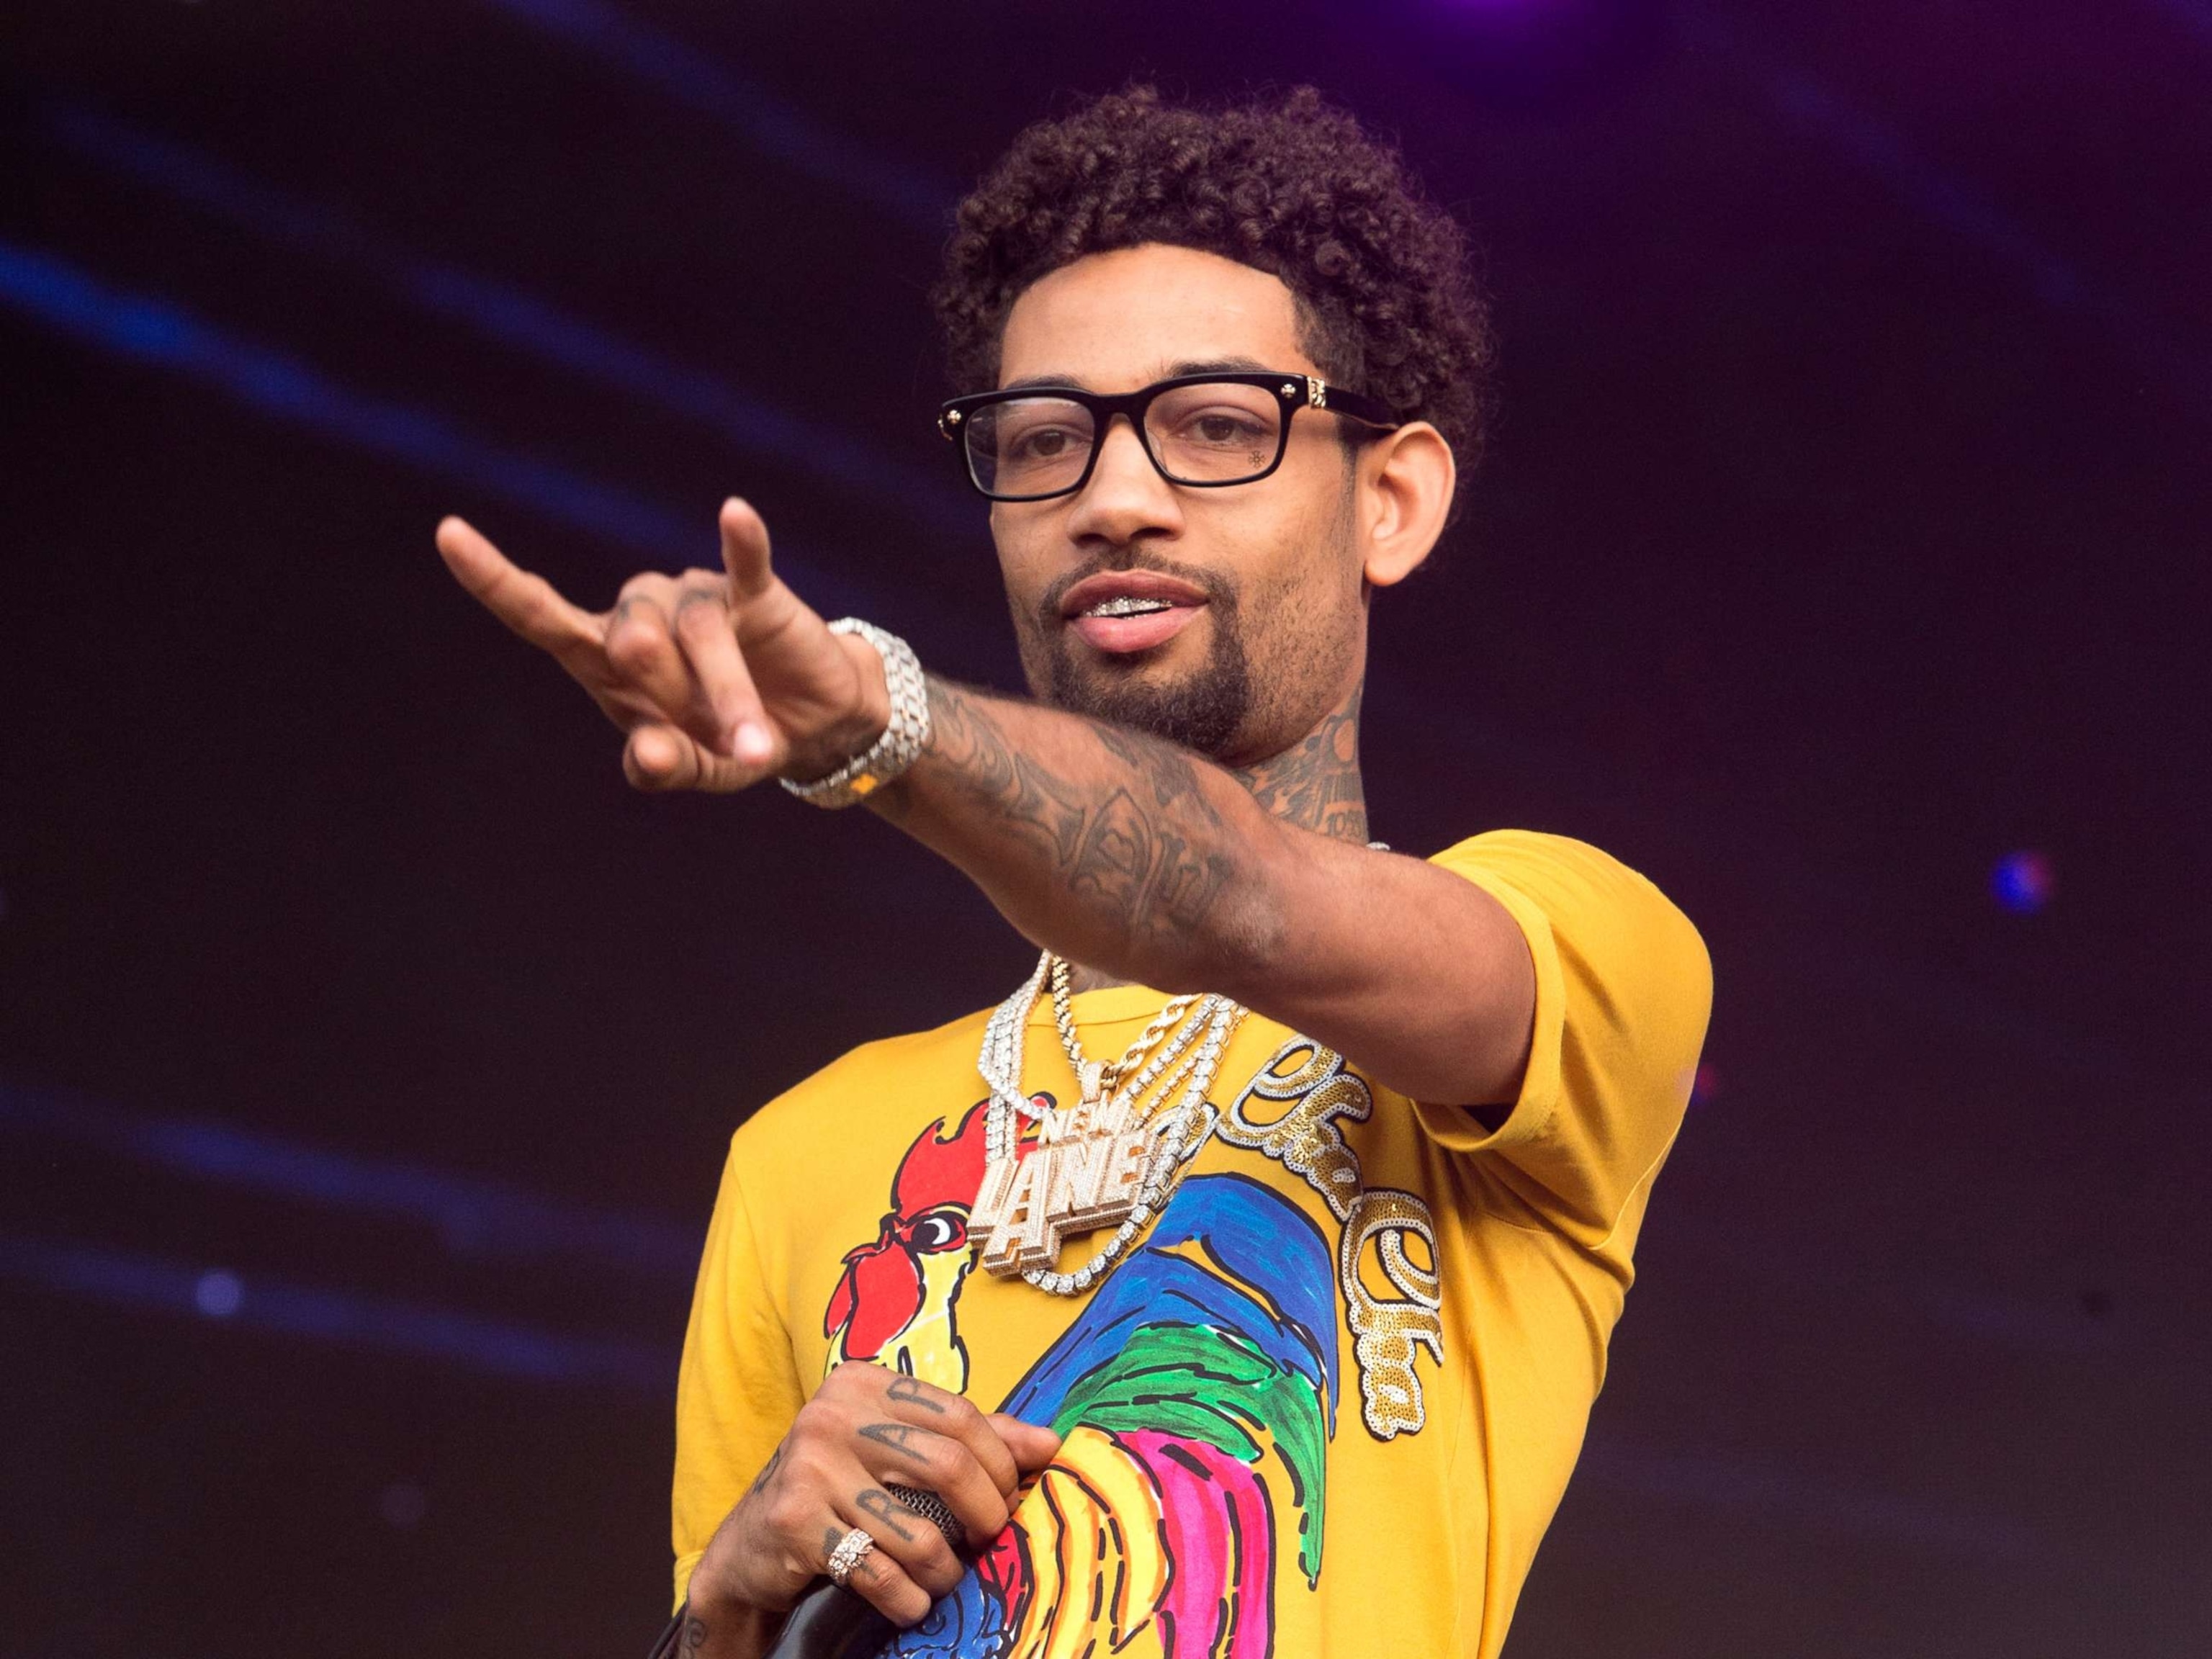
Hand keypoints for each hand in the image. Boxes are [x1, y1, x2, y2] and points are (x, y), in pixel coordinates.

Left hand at [434, 499, 889, 791]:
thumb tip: (643, 753)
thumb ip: (662, 768)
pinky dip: (742, 541)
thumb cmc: (731, 742)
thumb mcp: (697, 770)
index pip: (539, 615)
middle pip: (632, 641)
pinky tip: (735, 514)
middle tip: (721, 746)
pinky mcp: (756, 594)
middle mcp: (641, 615)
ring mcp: (696, 598)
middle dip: (676, 702)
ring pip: (696, 633)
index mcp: (604, 658)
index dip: (494, 579)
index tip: (449, 533)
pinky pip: (745, 564)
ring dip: (729, 698)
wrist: (813, 725)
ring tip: (756, 751)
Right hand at [685, 1362, 1060, 1639]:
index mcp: (864, 1383)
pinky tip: (912, 1601)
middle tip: (989, 1542)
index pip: (960, 1416)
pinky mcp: (795, 1522)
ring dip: (945, 1570)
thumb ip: (972, 1440)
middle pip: (947, 1466)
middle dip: (984, 1516)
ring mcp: (809, 1467)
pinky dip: (908, 1598)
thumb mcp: (897, 1450)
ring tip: (944, 1577)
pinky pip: (880, 1573)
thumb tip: (1051, 1443)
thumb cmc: (840, 1491)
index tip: (1010, 1498)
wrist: (751, 1547)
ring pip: (918, 1532)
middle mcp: (832, 1414)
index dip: (1001, 1463)